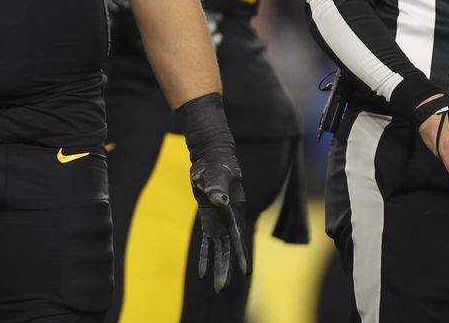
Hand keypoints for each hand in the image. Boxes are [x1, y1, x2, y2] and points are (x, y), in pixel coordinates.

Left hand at [189, 149, 249, 292]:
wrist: (210, 160)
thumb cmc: (215, 166)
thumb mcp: (215, 176)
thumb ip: (217, 188)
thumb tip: (221, 200)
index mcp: (234, 212)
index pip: (238, 237)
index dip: (241, 255)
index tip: (246, 272)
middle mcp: (230, 221)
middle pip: (229, 249)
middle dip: (226, 269)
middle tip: (222, 288)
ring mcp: (220, 223)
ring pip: (221, 250)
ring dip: (218, 268)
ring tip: (217, 288)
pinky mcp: (209, 222)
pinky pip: (208, 243)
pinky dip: (206, 257)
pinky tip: (202, 273)